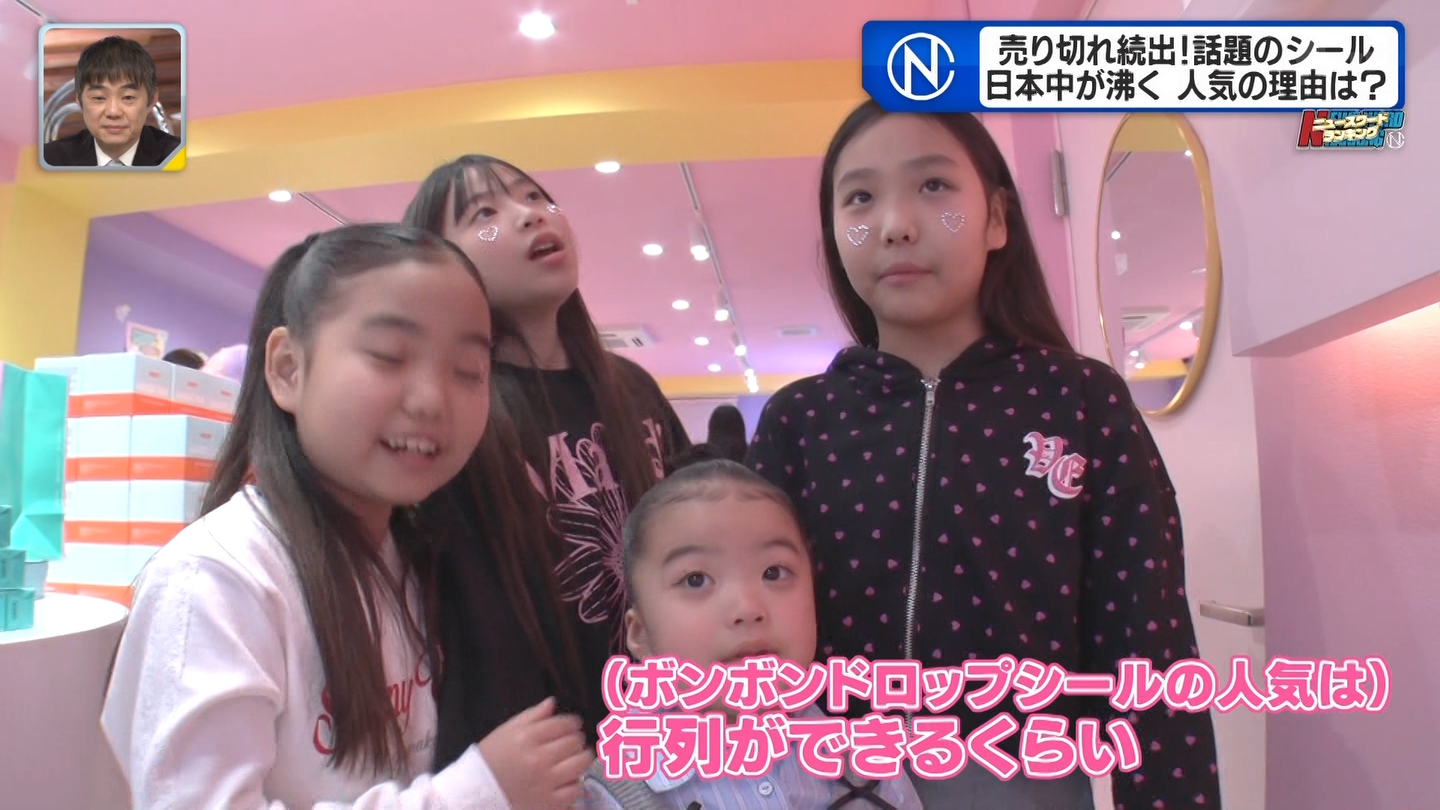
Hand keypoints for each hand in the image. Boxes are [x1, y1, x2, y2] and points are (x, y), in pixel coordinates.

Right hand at [477, 697, 591, 808]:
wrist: (476, 794)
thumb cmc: (491, 759)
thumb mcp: (506, 731)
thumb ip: (531, 715)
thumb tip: (552, 703)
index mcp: (527, 738)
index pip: (565, 724)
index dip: (572, 724)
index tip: (571, 727)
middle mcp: (539, 759)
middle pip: (575, 742)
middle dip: (575, 740)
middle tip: (570, 744)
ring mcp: (546, 782)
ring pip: (581, 763)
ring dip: (581, 759)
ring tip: (573, 760)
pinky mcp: (550, 803)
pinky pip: (576, 789)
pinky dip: (574, 784)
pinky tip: (566, 780)